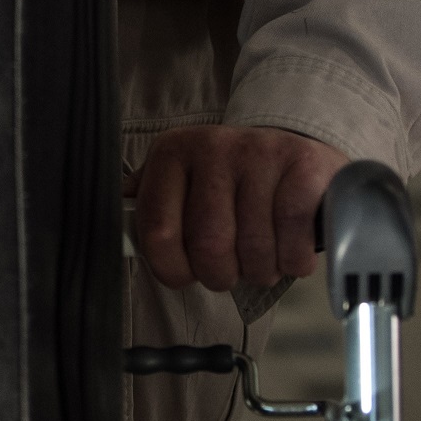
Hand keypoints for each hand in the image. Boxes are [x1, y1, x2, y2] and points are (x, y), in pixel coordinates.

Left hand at [129, 126, 348, 290]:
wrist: (294, 151)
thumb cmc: (230, 183)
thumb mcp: (181, 185)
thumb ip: (149, 210)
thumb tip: (117, 237)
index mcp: (171, 153)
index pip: (157, 232)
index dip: (173, 270)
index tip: (187, 274)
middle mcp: (212, 146)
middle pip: (208, 247)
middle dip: (221, 275)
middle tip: (232, 268)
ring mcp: (259, 153)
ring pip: (253, 250)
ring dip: (260, 270)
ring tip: (262, 255)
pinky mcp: (303, 166)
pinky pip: (292, 241)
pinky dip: (294, 262)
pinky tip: (291, 251)